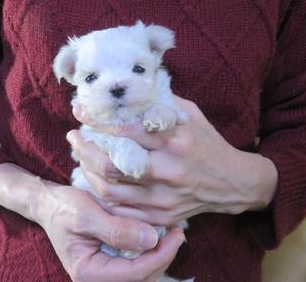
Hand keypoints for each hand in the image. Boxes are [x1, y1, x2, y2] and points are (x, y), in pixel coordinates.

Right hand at [0, 163, 185, 281]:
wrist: (50, 205)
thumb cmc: (64, 207)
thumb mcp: (86, 213)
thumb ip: (117, 228)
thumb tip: (152, 239)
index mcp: (88, 272)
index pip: (135, 273)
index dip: (161, 255)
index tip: (176, 233)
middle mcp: (96, 280)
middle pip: (142, 278)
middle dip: (163, 256)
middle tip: (178, 231)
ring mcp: (103, 275)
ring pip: (142, 274)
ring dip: (159, 255)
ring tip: (171, 232)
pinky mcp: (109, 266)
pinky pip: (136, 266)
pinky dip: (149, 252)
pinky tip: (157, 234)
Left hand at [67, 95, 277, 225]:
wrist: (232, 183)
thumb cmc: (207, 143)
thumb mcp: (191, 115)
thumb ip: (161, 103)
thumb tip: (129, 89)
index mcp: (177, 141)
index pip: (128, 129)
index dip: (98, 119)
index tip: (80, 110)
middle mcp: (170, 171)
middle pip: (113, 165)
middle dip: (85, 149)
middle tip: (73, 137)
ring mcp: (164, 198)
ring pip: (112, 191)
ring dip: (88, 172)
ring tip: (79, 158)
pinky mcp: (161, 216)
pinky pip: (120, 211)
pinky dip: (101, 196)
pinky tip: (93, 181)